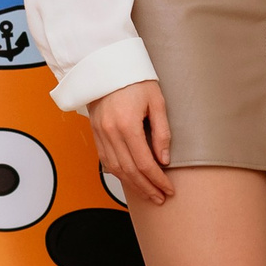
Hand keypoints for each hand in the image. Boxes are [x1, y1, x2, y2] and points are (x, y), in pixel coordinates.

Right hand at [88, 80, 172, 205]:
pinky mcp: (95, 134)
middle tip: (161, 198)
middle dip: (147, 188)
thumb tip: (164, 159)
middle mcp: (110, 133)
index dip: (157, 179)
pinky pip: (106, 161)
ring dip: (133, 185)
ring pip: (116, 170)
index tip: (169, 189)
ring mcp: (100, 134)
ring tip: (148, 194)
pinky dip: (119, 174)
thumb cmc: (135, 79)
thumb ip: (162, 131)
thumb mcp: (157, 101)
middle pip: (130, 171)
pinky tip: (130, 180)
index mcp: (127, 125)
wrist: (107, 67)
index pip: (144, 163)